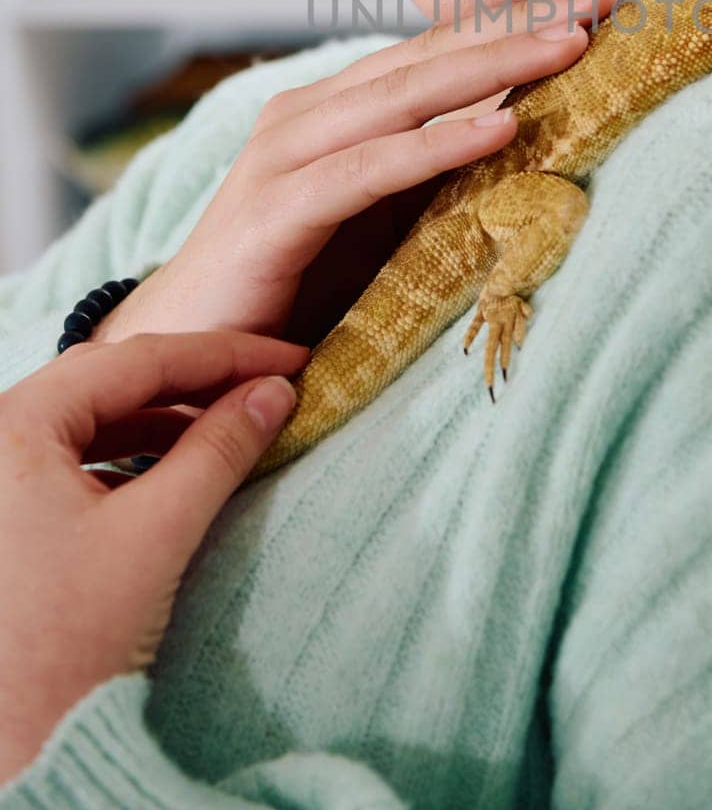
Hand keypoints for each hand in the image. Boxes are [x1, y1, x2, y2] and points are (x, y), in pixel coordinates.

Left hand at [0, 328, 309, 784]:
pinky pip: (74, 454)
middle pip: (111, 380)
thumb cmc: (69, 642)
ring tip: (233, 422)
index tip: (291, 358)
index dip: (225, 354)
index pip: (137, 359)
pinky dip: (133, 450)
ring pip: (93, 415)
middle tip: (269, 381)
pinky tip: (177, 464)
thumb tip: (275, 392)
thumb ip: (220, 449)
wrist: (16, 750)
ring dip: (166, 416)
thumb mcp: (157, 531)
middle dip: (196, 379)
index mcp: (14, 424)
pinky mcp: (4, 512)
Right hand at [92, 0, 618, 349]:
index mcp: (336, 106)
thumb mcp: (381, 214)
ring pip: (404, 96)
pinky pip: (368, 170)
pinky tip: (499, 128)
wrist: (187, 348)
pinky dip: (435, 146)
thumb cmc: (294, 283)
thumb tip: (528, 130)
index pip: (439, 48)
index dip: (518, 19)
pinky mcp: (274, 210)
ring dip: (494, 65)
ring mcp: (284, 155)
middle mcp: (307, 113)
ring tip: (572, 42)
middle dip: (520, 24)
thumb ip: (434, 168)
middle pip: (430, 55)